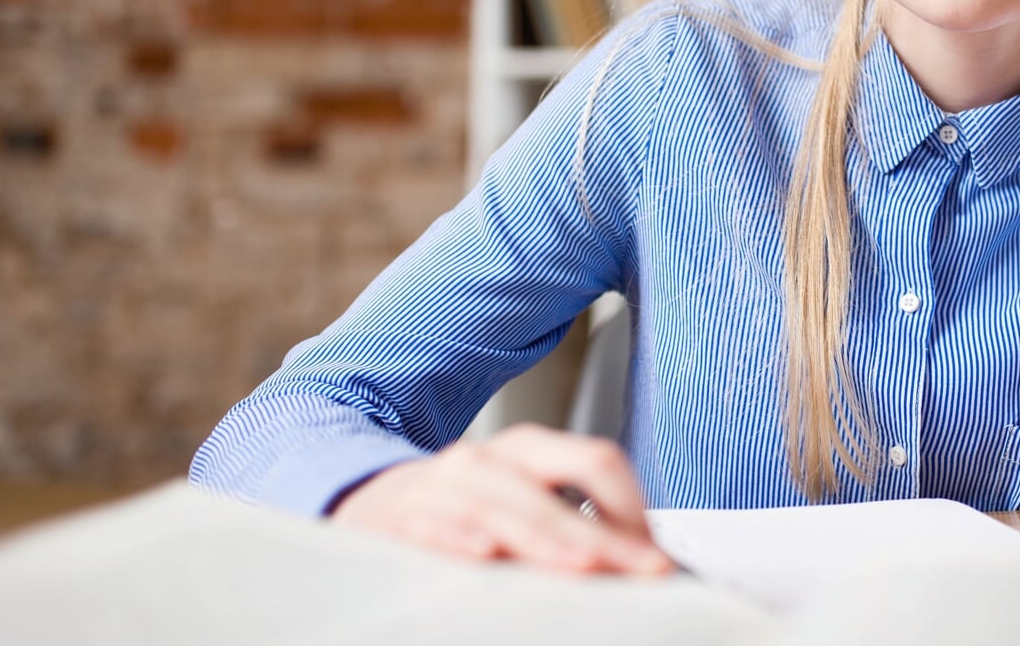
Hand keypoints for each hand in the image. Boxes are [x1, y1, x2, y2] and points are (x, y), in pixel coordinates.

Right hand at [329, 423, 676, 574]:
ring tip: (583, 562)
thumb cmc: (459, 508)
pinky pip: (431, 527)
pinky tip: (484, 553)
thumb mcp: (520, 500)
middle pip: (552, 491)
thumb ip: (574, 521)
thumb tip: (640, 555)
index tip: (654, 549)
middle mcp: (485, 460)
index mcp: (525, 451)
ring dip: (544, 537)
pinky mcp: (399, 520)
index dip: (631, 504)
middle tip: (641, 567)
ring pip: (499, 507)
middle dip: (602, 534)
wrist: (364, 500)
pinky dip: (458, 538)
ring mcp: (440, 489)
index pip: (594, 460)